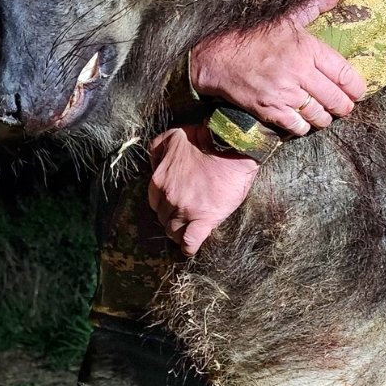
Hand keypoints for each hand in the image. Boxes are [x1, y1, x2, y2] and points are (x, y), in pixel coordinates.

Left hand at [148, 124, 258, 256]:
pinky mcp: (204, 219)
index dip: (164, 206)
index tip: (173, 205)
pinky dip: (188, 248)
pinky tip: (189, 250)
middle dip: (172, 218)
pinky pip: (190, 242)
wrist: (230, 145)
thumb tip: (154, 165)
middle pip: (164, 219)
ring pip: (173, 232)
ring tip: (187, 232)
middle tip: (183, 216)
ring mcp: (185, 211)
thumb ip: (157, 150)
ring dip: (178, 233)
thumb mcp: (171, 136)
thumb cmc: (204, 139)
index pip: (155, 203)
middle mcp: (168, 198)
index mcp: (159, 181)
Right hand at [189, 0, 364, 135]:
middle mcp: (299, 72)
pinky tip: (302, 121)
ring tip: (323, 114)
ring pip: (319, 116)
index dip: (356, 88)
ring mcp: (284, 94)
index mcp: (307, 49)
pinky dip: (303, 127)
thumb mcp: (287, 18)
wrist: (219, 58)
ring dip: (324, 118)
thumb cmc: (254, 37)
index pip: (344, 74)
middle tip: (343, 107)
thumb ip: (316, 5)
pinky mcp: (270, 110)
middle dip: (343, 107)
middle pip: (335, 100)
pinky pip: (298, 127)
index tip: (356, 92)